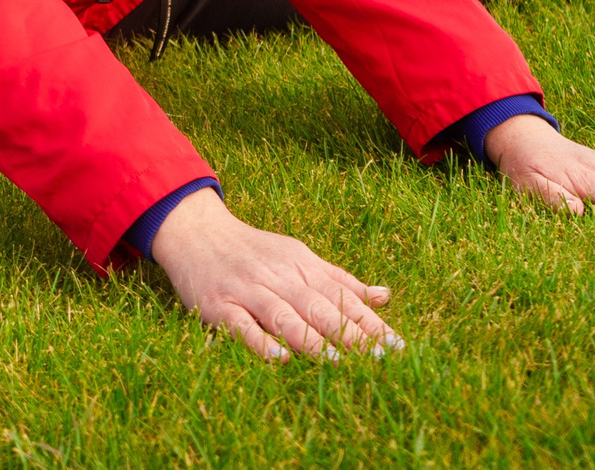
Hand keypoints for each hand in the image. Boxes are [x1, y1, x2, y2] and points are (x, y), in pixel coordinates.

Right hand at [149, 190, 399, 362]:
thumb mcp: (299, 257)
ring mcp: (248, 292)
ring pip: (284, 317)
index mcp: (302, 267)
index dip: (371, 323)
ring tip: (337, 362)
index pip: (344, 297)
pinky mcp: (219, 306)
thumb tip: (386, 296)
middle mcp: (279, 278)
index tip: (398, 347)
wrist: (196, 231)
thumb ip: (340, 280)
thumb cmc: (254, 251)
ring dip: (311, 340)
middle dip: (351, 335)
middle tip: (379, 359)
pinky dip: (260, 343)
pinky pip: (242, 326)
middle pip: (319, 308)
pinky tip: (279, 358)